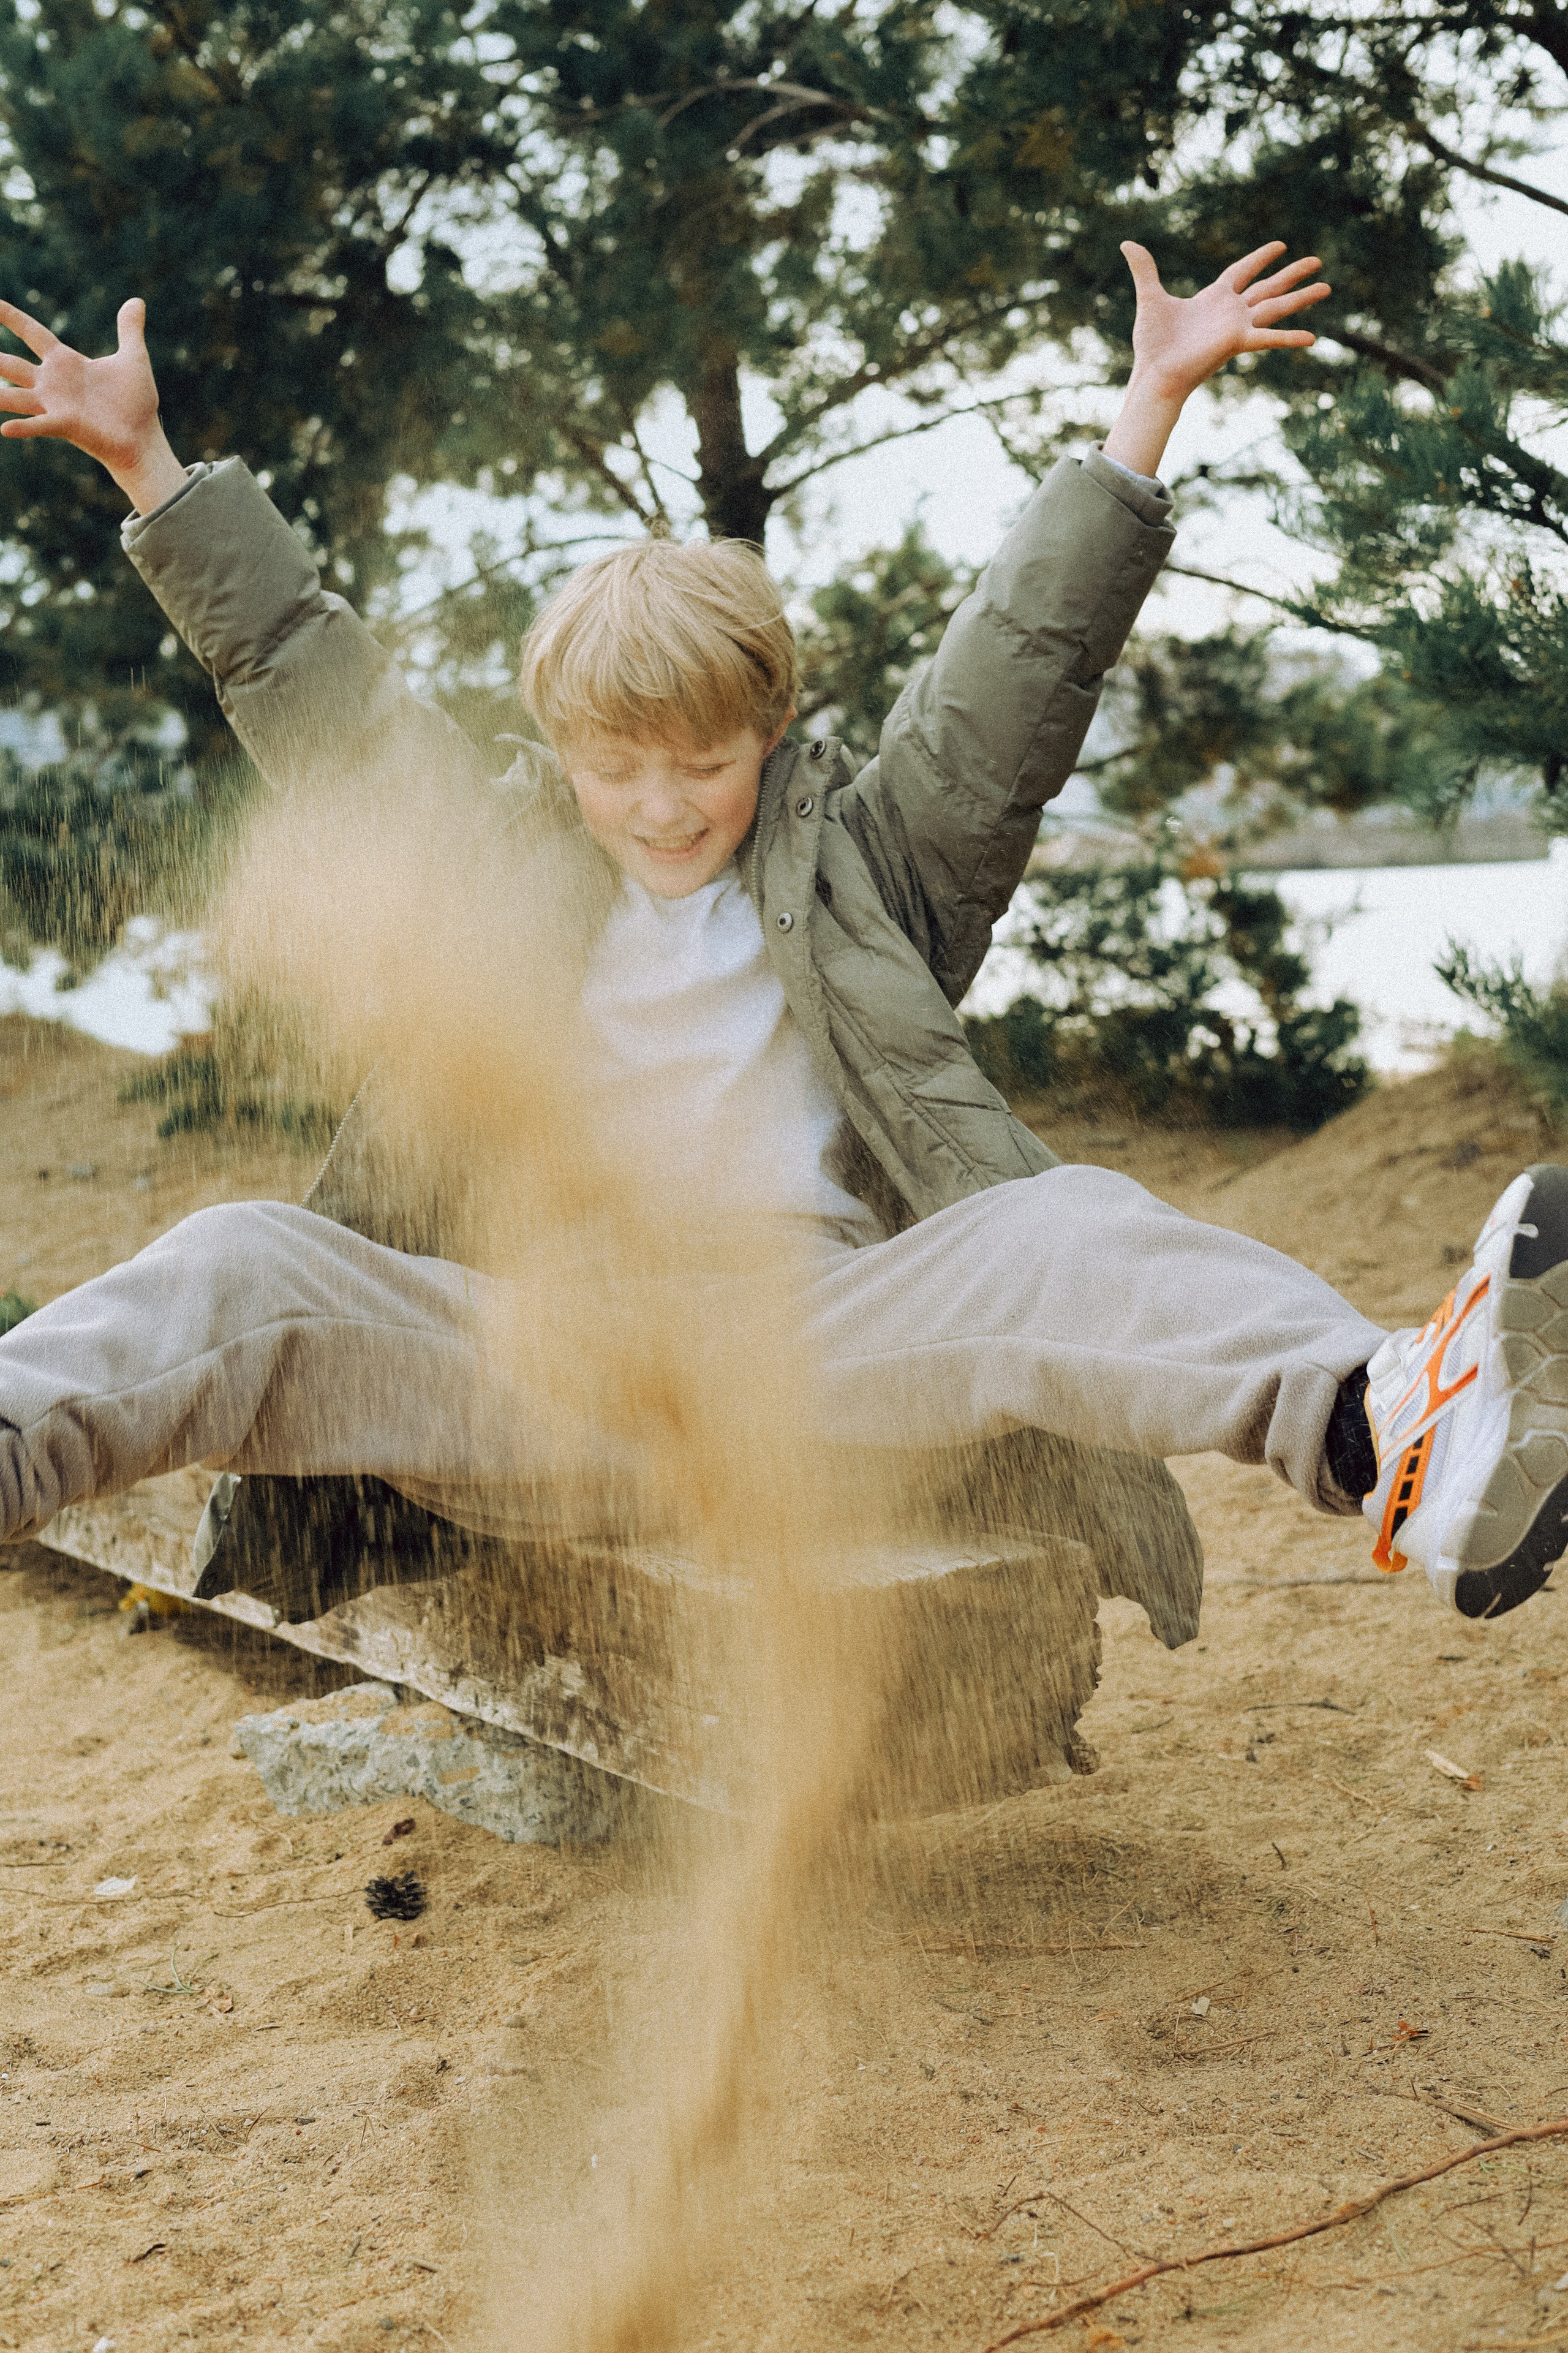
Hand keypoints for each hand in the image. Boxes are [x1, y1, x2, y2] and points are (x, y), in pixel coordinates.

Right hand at [0, 297, 185, 511]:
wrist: (144, 440)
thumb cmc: (136, 404)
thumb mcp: (133, 359)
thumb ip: (129, 330)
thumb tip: (136, 301)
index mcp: (64, 362)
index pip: (31, 332)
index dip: (11, 316)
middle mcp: (52, 383)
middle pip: (10, 364)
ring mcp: (55, 406)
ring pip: (14, 397)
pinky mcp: (66, 426)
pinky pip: (40, 425)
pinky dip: (24, 427)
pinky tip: (5, 429)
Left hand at [1102, 240, 1329, 479]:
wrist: (1154, 372)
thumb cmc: (1152, 343)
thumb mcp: (1150, 297)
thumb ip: (1145, 269)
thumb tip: (1127, 243)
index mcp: (1214, 298)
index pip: (1243, 271)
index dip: (1260, 258)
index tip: (1280, 246)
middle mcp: (1231, 312)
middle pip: (1269, 287)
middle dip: (1292, 274)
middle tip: (1318, 261)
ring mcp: (1237, 327)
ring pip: (1276, 306)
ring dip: (1301, 297)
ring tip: (1327, 287)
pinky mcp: (1237, 342)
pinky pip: (1268, 338)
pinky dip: (1289, 338)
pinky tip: (1312, 338)